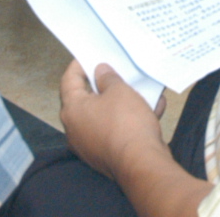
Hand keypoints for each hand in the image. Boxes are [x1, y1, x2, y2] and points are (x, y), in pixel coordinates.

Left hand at [59, 61, 166, 180]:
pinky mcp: (105, 154)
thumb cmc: (126, 124)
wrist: (141, 163)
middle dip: (102, 84)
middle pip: (85, 99)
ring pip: (103, 115)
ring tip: (139, 90)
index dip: (79, 65)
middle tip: (115, 70)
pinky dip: (129, 120)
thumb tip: (100, 71)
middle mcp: (75, 129)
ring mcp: (89, 144)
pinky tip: (151, 110)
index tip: (89, 55)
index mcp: (72, 110)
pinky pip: (115, 130)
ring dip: (120, 102)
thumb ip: (108, 77)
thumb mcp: (119, 91)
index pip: (68, 81)